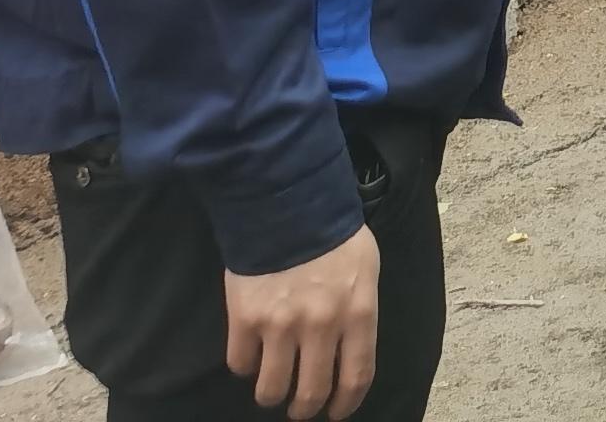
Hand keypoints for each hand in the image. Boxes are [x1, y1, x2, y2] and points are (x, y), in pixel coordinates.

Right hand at [223, 225, 377, 418]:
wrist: (287, 203)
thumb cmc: (333, 235)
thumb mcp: (365, 269)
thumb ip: (359, 310)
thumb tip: (350, 349)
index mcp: (358, 311)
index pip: (357, 376)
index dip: (345, 404)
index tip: (335, 413)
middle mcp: (322, 325)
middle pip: (311, 392)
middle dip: (304, 409)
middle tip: (300, 408)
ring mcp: (281, 325)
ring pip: (270, 389)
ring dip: (271, 394)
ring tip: (272, 387)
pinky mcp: (245, 319)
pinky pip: (240, 364)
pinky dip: (245, 365)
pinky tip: (251, 354)